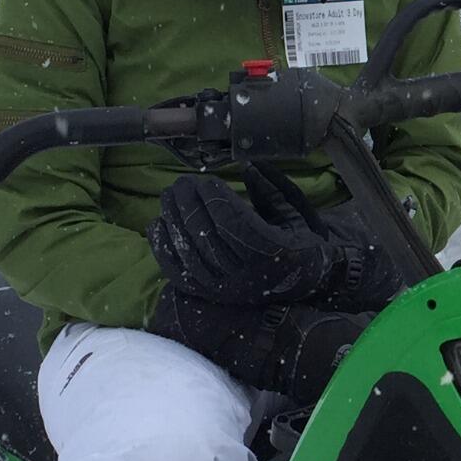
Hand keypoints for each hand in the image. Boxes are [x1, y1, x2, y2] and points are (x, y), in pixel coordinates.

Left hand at [148, 172, 329, 305]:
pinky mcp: (209, 295)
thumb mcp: (295, 212)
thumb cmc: (300, 242)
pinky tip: (157, 224)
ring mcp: (226, 288)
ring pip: (190, 254)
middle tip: (182, 182)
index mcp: (276, 253)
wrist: (302, 284)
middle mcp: (248, 275)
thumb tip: (245, 165)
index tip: (207, 179)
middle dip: (190, 205)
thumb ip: (272, 190)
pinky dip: (164, 248)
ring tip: (168, 196)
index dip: (216, 200)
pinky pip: (178, 273)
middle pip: (208, 237)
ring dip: (174, 221)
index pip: (235, 224)